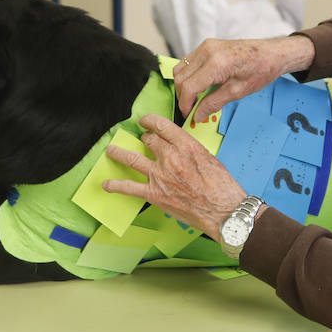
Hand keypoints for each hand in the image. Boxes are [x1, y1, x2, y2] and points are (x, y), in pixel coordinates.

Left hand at [102, 114, 247, 237]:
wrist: (223, 211)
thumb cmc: (222, 187)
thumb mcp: (209, 158)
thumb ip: (190, 150)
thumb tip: (179, 148)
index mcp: (186, 145)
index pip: (162, 125)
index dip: (150, 121)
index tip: (145, 121)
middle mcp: (170, 157)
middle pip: (149, 140)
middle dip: (144, 139)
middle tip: (142, 140)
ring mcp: (160, 175)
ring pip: (132, 158)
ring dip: (119, 153)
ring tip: (112, 151)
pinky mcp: (154, 194)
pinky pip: (129, 187)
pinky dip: (116, 185)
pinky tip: (107, 184)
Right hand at [172, 34, 315, 118]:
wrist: (272, 53)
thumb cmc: (261, 70)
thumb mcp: (238, 91)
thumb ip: (214, 103)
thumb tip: (197, 115)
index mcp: (216, 63)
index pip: (188, 86)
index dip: (185, 104)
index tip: (188, 115)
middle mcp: (207, 51)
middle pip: (180, 77)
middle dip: (183, 96)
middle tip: (192, 110)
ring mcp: (206, 46)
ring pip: (180, 69)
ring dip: (183, 85)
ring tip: (195, 99)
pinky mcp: (207, 45)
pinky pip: (188, 62)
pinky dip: (188, 75)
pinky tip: (199, 86)